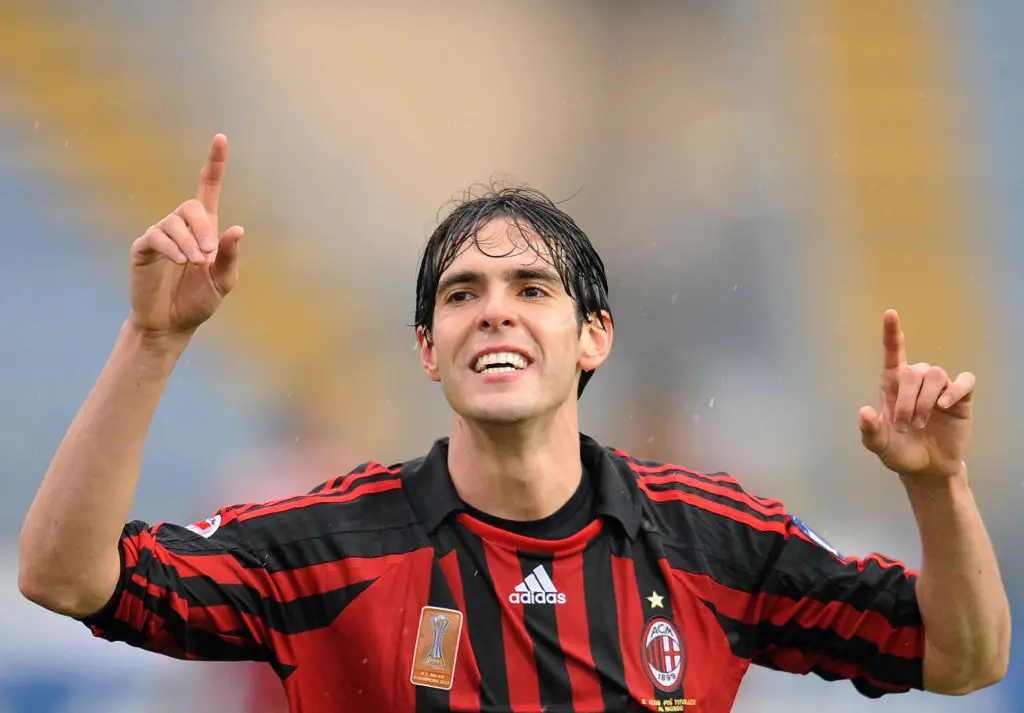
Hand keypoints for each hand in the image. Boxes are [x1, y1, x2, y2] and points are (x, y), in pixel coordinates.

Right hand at [128, 134, 244, 337]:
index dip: (214, 163)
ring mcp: (161, 235)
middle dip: (204, 228)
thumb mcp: (223, 281)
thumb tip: (237, 228)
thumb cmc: (199, 301)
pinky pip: (156, 236)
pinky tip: (180, 261)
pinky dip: (171, 247)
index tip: (220, 138)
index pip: (208, 188)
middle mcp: (182, 227)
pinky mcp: (143, 247)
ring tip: (194, 263)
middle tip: (208, 254)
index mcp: (206, 230)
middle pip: (191, 206)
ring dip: (188, 242)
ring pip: (174, 222)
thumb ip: (230, 256)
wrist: (172, 324)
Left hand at [859, 309, 974, 479]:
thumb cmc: (899, 451)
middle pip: (913, 371)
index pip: (893, 354)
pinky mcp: (960, 399)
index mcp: (893, 386)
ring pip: (936, 375)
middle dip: (907, 400)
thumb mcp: (879, 445)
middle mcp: (916, 382)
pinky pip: (964, 381)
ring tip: (921, 423)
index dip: (892, 333)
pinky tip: (945, 406)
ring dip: (926, 400)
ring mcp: (940, 389)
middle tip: (905, 426)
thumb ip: (869, 431)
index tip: (890, 313)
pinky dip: (955, 390)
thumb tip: (864, 411)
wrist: (926, 469)